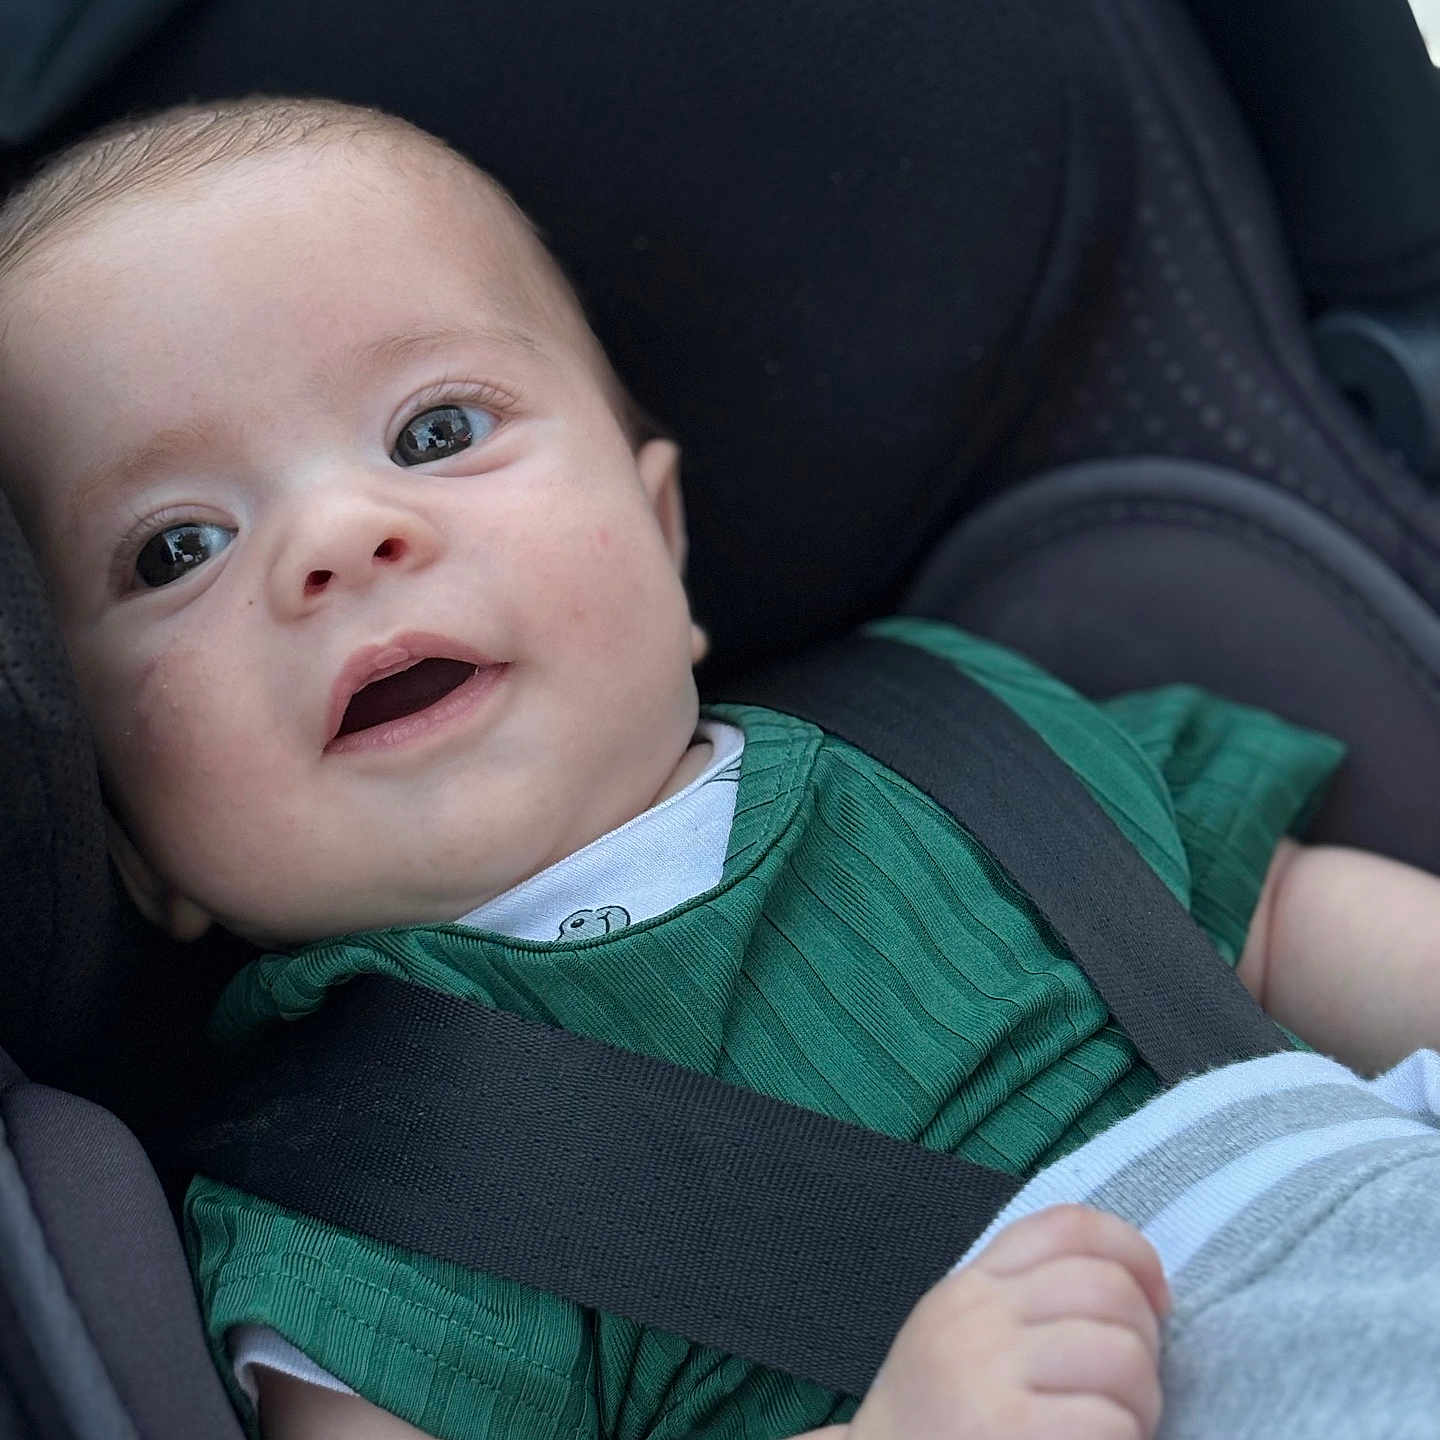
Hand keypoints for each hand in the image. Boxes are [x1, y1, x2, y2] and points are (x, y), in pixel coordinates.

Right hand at [801, 1205, 1168, 1439]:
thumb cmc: (938, 1426)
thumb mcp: (962, 1341)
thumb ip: (1026, 1302)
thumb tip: (1135, 1288)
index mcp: (971, 1288)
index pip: (1068, 1228)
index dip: (1133, 1254)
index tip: (1155, 1302)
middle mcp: (977, 1319)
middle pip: (1107, 1288)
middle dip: (1146, 1342)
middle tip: (1128, 1390)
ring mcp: (988, 1377)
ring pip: (1122, 1355)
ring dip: (1141, 1404)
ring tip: (1113, 1428)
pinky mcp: (1007, 1433)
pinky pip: (1110, 1422)